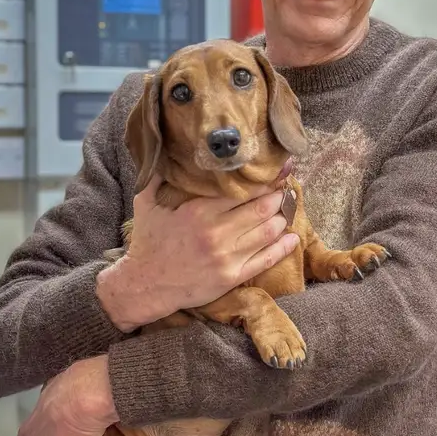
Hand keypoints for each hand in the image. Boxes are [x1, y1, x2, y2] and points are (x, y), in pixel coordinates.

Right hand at [96, 174, 299, 330]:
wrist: (144, 285)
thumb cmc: (147, 242)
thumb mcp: (146, 203)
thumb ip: (158, 176)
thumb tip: (166, 150)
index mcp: (199, 211)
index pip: (242, 190)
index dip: (264, 180)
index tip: (277, 170)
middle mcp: (217, 232)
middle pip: (262, 208)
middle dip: (279, 196)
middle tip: (286, 187)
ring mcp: (227, 256)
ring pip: (268, 232)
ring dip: (283, 218)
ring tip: (288, 208)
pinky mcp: (232, 277)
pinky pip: (265, 260)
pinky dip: (283, 247)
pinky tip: (292, 237)